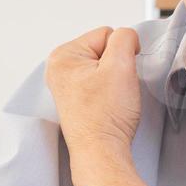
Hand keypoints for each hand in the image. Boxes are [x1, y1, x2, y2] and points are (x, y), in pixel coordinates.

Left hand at [45, 26, 142, 159]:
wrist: (101, 151)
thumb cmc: (106, 116)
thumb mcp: (121, 66)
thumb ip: (125, 38)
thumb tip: (126, 36)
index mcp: (63, 55)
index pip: (107, 34)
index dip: (122, 52)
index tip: (119, 74)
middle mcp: (59, 68)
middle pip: (104, 49)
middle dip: (117, 66)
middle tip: (115, 88)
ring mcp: (66, 84)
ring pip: (105, 66)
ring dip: (114, 79)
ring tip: (111, 98)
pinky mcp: (76, 98)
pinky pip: (101, 81)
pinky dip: (109, 90)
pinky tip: (107, 104)